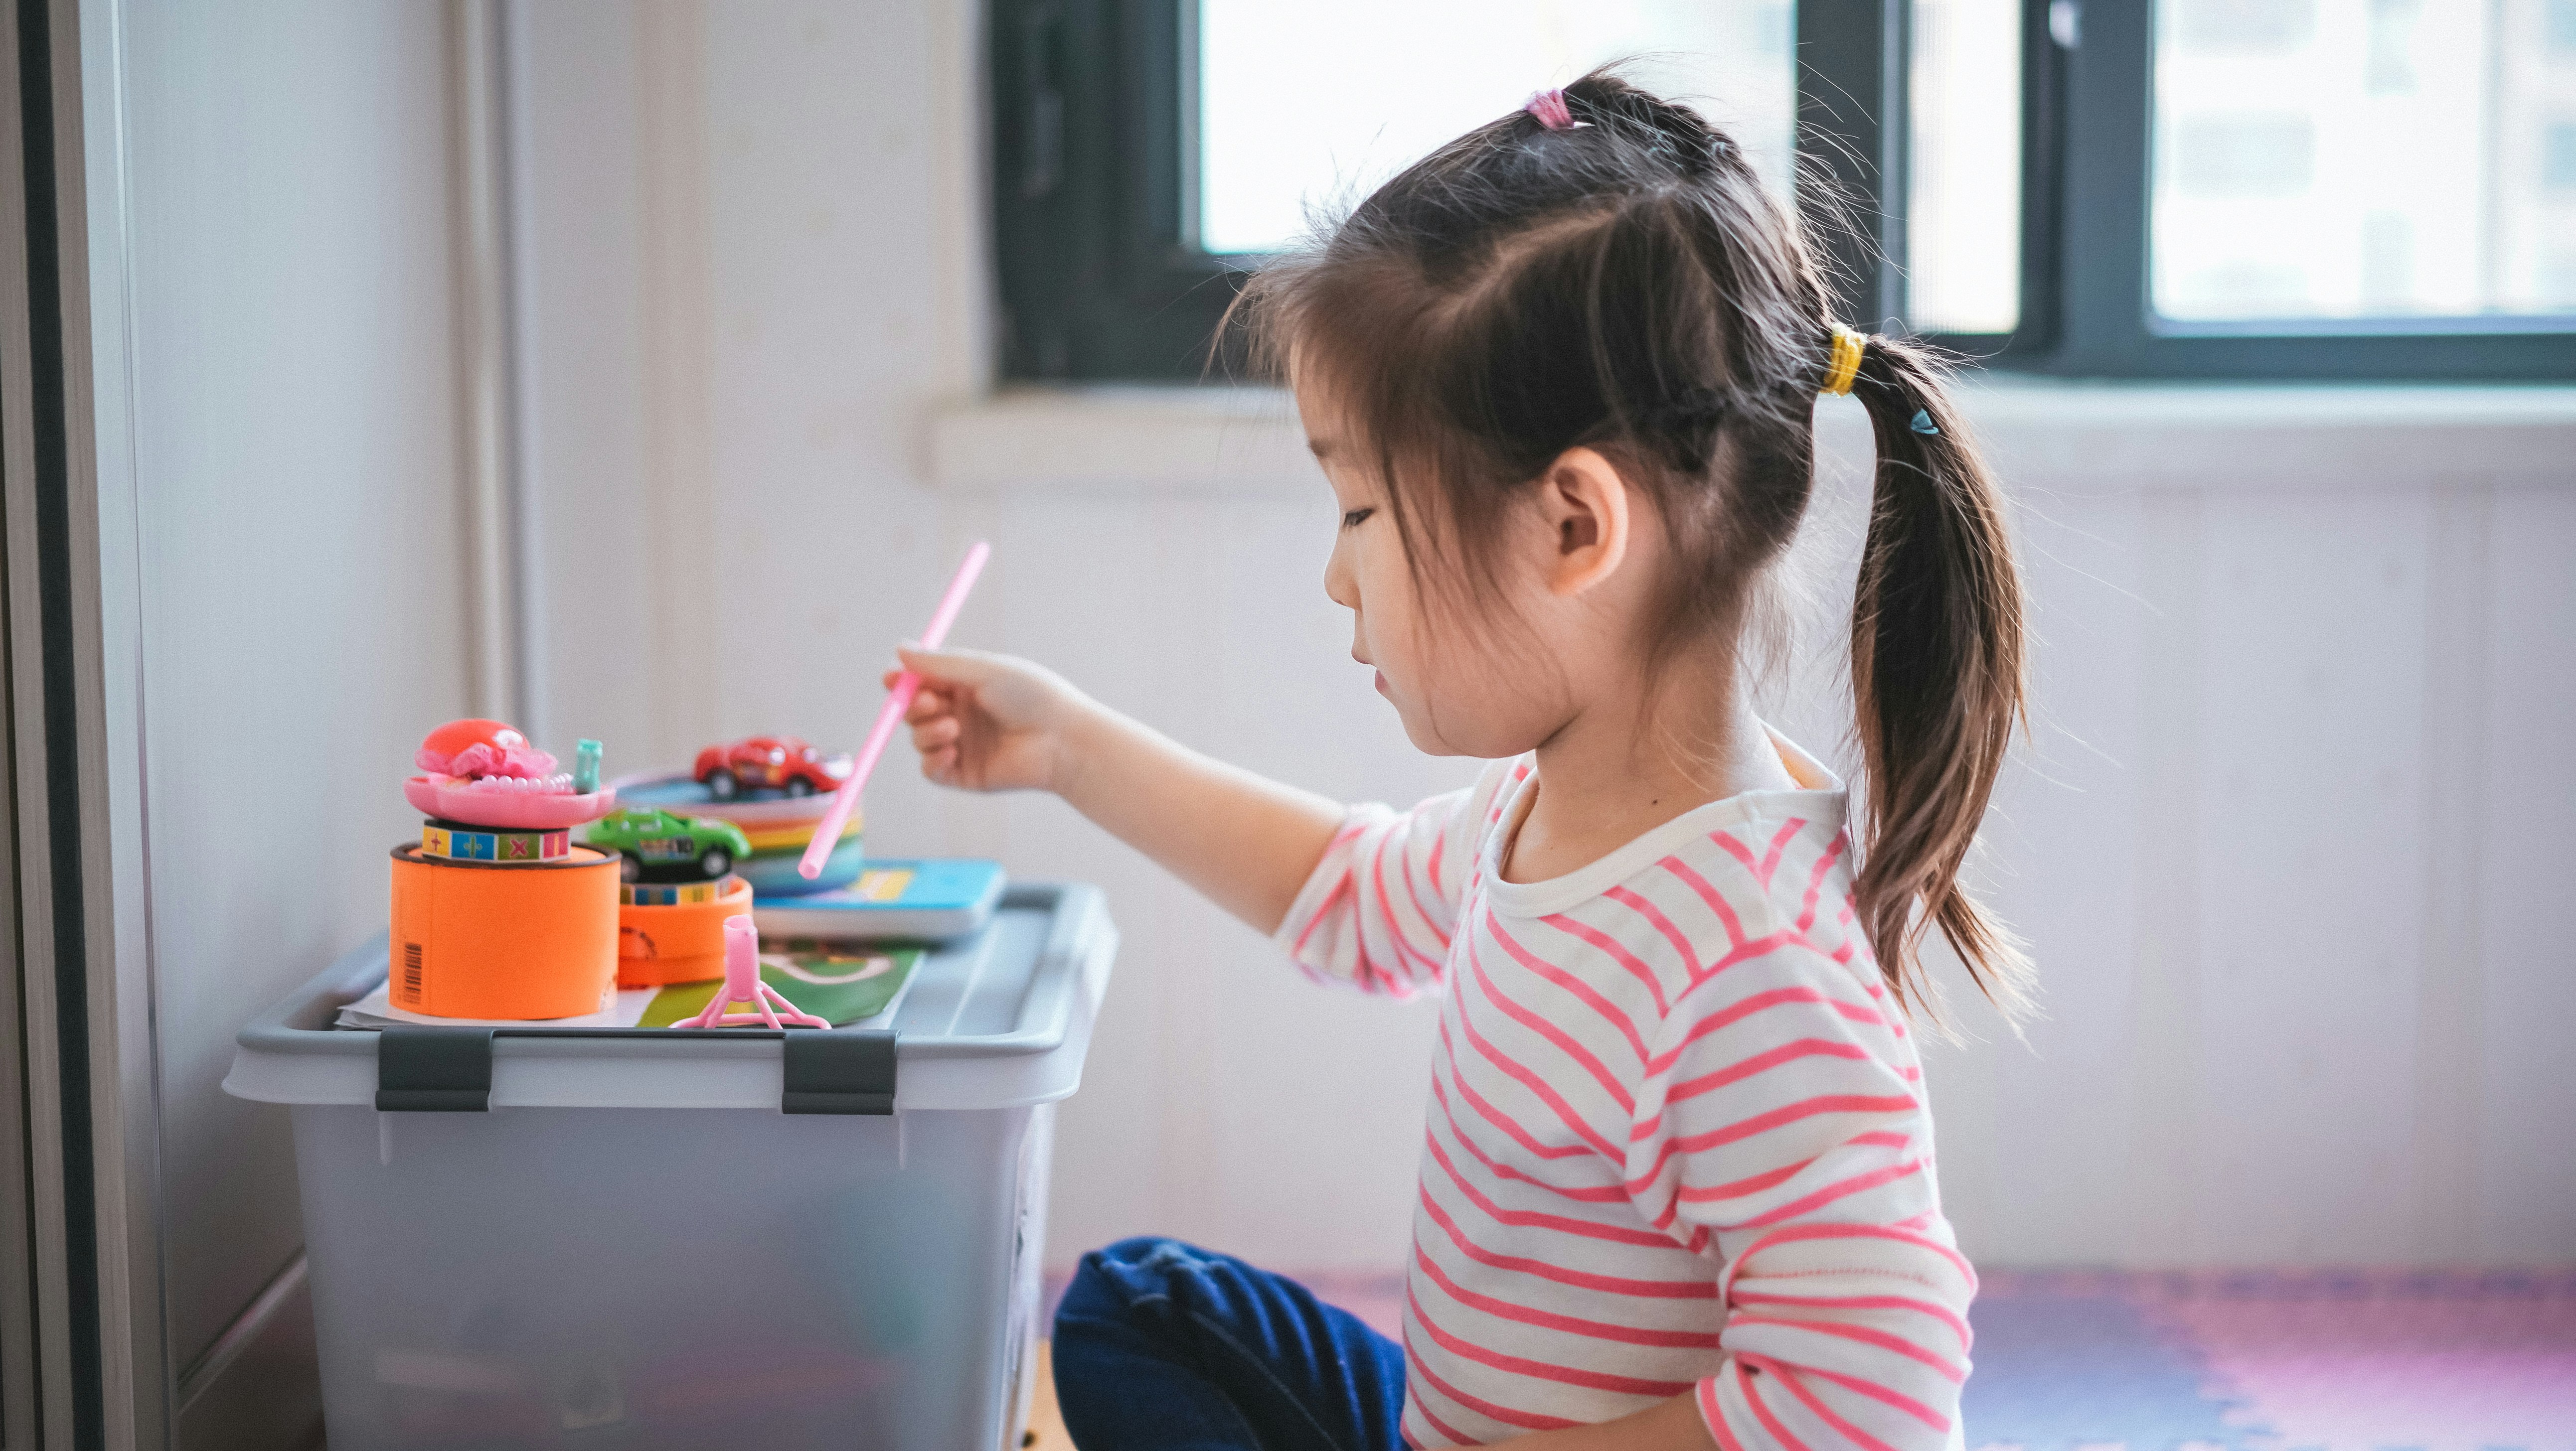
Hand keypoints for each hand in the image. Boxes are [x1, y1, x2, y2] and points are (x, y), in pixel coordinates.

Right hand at [890, 646, 1087, 793]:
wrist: (1063, 739)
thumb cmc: (1032, 696)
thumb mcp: (984, 671)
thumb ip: (939, 664)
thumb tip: (899, 649)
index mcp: (966, 686)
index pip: (922, 683)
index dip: (903, 682)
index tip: (891, 679)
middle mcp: (962, 715)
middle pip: (914, 711)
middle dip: (913, 706)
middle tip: (929, 702)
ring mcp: (962, 746)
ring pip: (919, 739)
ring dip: (926, 732)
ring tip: (952, 727)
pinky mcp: (965, 775)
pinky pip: (932, 770)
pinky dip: (932, 760)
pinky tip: (951, 750)